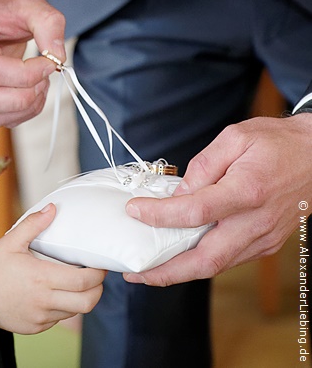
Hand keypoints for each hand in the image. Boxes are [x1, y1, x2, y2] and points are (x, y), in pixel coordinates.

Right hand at [0, 0, 65, 126]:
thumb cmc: (6, 5)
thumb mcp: (32, 4)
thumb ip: (49, 24)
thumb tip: (57, 56)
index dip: (26, 74)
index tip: (49, 62)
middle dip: (22, 96)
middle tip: (44, 78)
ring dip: (23, 108)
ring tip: (40, 85)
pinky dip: (20, 113)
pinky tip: (32, 92)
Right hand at [0, 204, 105, 333]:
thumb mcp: (10, 242)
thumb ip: (33, 224)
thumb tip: (52, 209)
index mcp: (42, 278)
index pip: (83, 281)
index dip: (98, 274)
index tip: (100, 265)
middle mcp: (44, 301)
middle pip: (87, 302)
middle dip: (98, 290)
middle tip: (97, 277)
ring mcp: (41, 317)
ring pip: (75, 312)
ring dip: (82, 299)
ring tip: (79, 284)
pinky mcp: (36, 327)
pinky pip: (59, 319)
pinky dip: (65, 308)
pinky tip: (58, 294)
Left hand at [123, 114, 311, 285]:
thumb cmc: (275, 142)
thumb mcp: (235, 138)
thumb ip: (203, 166)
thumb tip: (179, 193)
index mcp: (247, 191)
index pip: (195, 212)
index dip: (160, 215)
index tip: (134, 211)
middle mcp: (256, 221)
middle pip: (206, 260)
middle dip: (166, 272)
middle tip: (135, 272)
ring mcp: (263, 237)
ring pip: (217, 266)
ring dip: (181, 272)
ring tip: (149, 269)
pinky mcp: (266, 243)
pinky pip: (229, 259)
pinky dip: (202, 262)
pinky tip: (180, 255)